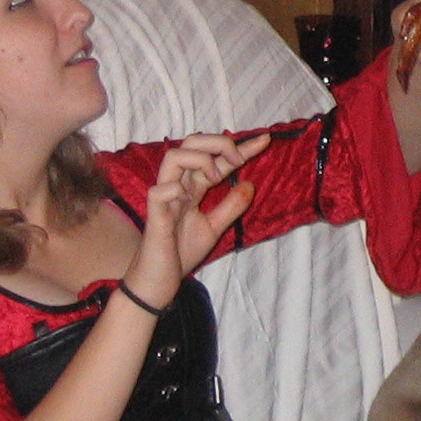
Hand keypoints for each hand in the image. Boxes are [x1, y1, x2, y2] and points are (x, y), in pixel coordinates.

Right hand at [125, 132, 271, 304]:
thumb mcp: (215, 228)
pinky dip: (175, 188)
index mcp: (192, 187)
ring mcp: (165, 197)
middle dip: (218, 142)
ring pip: (173, 157)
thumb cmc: (181, 253)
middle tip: (238, 159)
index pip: (217, 158)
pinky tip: (187, 199)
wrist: (160, 281)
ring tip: (215, 178)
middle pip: (191, 142)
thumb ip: (231, 206)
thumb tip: (250, 184)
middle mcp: (178, 185)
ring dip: (200, 160)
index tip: (266, 140)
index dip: (241, 147)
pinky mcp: (154, 215)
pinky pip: (159, 190)